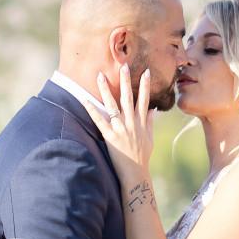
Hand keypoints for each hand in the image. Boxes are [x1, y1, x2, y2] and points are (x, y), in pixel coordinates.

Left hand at [81, 64, 153, 181]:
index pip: (144, 100)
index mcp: (141, 122)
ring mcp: (120, 129)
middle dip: (125, 81)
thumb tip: (153, 109)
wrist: (135, 173)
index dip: (144, 85)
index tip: (145, 71)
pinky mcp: (110, 136)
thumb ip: (150, 122)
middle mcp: (131, 123)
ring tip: (100, 76)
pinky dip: (91, 110)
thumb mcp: (150, 138)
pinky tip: (85, 100)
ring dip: (106, 90)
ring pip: (112, 105)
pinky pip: (99, 120)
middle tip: (123, 66)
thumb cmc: (142, 156)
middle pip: (127, 98)